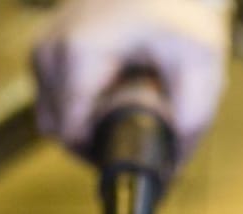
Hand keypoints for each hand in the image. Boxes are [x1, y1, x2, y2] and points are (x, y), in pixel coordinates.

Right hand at [32, 0, 231, 159]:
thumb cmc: (180, 13)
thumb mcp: (199, 65)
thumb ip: (190, 121)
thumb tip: (171, 169)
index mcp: (77, 55)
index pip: (72, 135)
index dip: (104, 154)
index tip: (134, 148)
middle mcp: (50, 50)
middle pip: (59, 130)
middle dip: (95, 140)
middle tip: (136, 124)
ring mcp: (43, 47)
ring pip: (52, 117)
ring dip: (85, 122)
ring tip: (124, 102)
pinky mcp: (44, 47)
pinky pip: (52, 97)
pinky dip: (78, 104)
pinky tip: (109, 91)